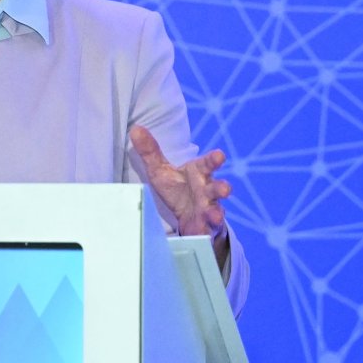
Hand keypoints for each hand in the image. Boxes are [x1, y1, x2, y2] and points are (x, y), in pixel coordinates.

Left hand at [128, 124, 231, 246]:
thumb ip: (150, 151)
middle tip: (225, 189)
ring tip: (215, 215)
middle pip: (217, 188)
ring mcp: (208, 209)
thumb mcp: (160, 170)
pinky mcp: (205, 226)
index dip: (214, 160)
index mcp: (198, 173)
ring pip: (216, 210)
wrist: (185, 216)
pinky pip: (207, 230)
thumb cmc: (176, 188)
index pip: (208, 164)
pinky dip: (205, 232)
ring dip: (216, 213)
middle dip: (222, 188)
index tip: (220, 155)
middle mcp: (207, 190)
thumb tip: (136, 128)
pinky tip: (203, 234)